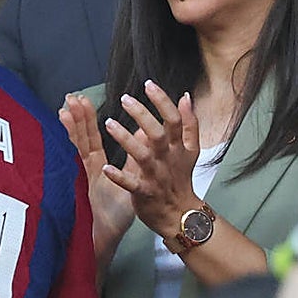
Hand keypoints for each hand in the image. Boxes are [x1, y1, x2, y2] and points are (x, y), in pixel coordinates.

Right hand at [60, 94, 134, 261]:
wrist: (102, 240)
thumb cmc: (114, 216)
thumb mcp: (127, 185)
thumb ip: (132, 162)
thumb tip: (140, 136)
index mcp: (95, 168)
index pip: (89, 139)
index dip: (85, 120)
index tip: (81, 101)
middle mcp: (84, 170)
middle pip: (80, 139)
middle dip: (77, 118)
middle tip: (72, 97)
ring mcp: (79, 178)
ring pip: (75, 148)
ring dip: (71, 128)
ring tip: (66, 107)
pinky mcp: (78, 188)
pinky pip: (76, 166)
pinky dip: (70, 151)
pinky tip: (62, 135)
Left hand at [102, 80, 200, 239]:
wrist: (180, 213)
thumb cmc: (180, 177)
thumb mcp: (191, 150)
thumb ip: (189, 123)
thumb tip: (186, 96)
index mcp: (178, 147)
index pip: (174, 120)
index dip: (163, 101)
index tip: (148, 84)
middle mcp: (168, 159)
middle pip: (158, 134)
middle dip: (142, 115)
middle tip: (124, 99)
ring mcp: (156, 176)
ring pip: (143, 155)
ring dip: (126, 139)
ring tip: (109, 123)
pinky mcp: (145, 193)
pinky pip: (131, 184)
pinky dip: (119, 176)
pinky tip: (106, 168)